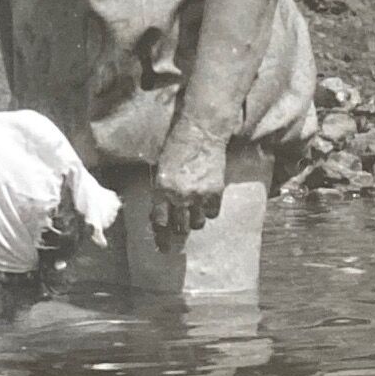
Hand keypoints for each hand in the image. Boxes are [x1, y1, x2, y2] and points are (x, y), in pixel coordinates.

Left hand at [150, 117, 229, 251]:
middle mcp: (178, 195)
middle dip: (178, 229)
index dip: (161, 234)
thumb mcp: (162, 166)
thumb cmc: (177, 144)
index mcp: (161, 188)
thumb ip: (162, 189)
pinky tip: (208, 203)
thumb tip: (162, 211)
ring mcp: (198, 195)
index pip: (159, 221)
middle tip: (180, 230)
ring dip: (194, 220)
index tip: (162, 244)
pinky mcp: (215, 192)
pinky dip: (210, 210)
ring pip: (197, 223)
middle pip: (178, 227)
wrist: (201, 130)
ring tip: (194, 214)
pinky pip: (213, 213)